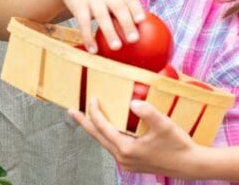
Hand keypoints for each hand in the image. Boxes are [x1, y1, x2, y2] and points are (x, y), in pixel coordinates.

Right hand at [49, 0, 144, 52]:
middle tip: (134, 39)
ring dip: (109, 31)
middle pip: (118, 7)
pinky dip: (88, 36)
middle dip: (126, 22)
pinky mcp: (79, 5)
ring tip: (116, 47)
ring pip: (101, 15)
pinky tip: (93, 50)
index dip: (136, 8)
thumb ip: (127, 13)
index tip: (141, 20)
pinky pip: (83, 22)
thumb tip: (147, 42)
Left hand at [69, 98, 199, 177]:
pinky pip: (113, 146)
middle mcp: (123, 158)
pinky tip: (107, 129)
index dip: (94, 112)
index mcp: (126, 149)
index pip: (102, 127)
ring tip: (86, 118)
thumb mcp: (164, 125)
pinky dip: (106, 135)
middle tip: (71, 111)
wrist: (193, 165)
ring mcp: (128, 162)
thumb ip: (148, 113)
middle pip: (98, 137)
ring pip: (105, 142)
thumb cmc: (178, 145)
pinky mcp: (133, 163)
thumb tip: (133, 103)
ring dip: (95, 129)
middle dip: (84, 123)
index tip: (92, 98)